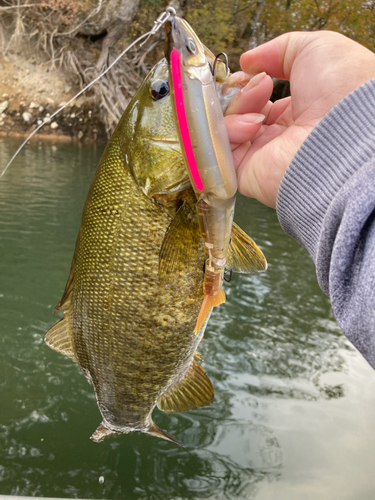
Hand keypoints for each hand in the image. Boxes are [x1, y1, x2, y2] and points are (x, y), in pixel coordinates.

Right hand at [225, 31, 374, 207]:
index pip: (257, 100)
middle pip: (238, 113)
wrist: (346, 132)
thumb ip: (279, 50)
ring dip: (237, 108)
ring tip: (259, 101)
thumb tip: (249, 60)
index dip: (246, 85)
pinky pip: (223, 150)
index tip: (247, 72)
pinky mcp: (248, 174)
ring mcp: (262, 157)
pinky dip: (231, 131)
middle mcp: (278, 137)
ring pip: (227, 128)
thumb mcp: (315, 50)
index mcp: (296, 113)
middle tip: (257, 85)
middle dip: (240, 94)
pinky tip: (253, 125)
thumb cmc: (342, 91)